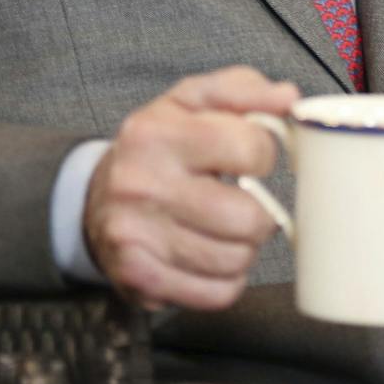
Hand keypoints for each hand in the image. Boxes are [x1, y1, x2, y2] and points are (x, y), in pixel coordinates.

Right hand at [83, 66, 297, 311]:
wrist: (95, 200)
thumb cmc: (156, 149)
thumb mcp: (188, 103)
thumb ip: (240, 89)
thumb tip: (288, 98)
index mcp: (155, 132)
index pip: (251, 149)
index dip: (262, 155)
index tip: (247, 158)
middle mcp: (141, 183)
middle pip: (250, 218)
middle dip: (258, 213)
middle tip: (239, 203)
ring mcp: (137, 235)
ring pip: (238, 260)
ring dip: (241, 248)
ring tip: (219, 229)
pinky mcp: (141, 279)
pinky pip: (219, 293)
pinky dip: (224, 280)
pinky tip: (205, 256)